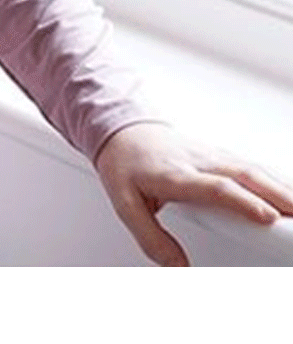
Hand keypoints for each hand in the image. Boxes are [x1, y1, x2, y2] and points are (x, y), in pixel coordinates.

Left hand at [94, 120, 292, 265]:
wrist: (121, 128)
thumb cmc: (124, 164)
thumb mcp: (125, 205)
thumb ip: (152, 240)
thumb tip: (179, 269)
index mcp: (174, 174)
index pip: (215, 186)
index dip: (243, 201)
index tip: (267, 217)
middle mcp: (196, 161)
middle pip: (243, 174)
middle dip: (275, 194)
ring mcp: (209, 154)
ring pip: (250, 168)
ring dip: (279, 187)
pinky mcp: (217, 153)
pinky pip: (248, 165)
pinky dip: (272, 179)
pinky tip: (286, 193)